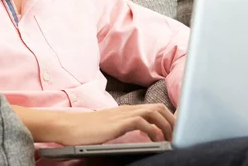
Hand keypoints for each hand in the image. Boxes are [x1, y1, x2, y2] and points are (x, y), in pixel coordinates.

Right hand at [54, 103, 174, 145]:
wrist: (69, 127)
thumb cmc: (88, 130)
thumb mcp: (111, 127)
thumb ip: (126, 126)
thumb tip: (145, 133)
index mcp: (127, 110)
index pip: (155, 107)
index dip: (169, 116)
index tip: (178, 129)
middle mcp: (128, 109)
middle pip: (159, 108)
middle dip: (173, 122)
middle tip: (178, 137)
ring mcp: (123, 115)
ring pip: (154, 112)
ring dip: (166, 125)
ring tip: (170, 139)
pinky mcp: (118, 123)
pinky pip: (141, 122)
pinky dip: (152, 130)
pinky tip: (155, 140)